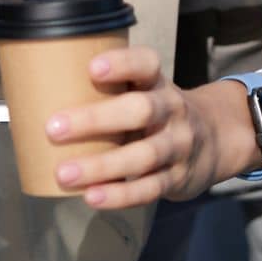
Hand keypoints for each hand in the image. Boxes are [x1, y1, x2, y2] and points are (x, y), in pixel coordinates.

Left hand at [44, 45, 261, 209]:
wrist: (217, 138)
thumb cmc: (160, 111)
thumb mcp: (147, 90)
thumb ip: (113, 91)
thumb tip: (44, 93)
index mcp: (158, 82)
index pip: (146, 64)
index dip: (121, 63)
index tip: (91, 67)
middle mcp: (171, 110)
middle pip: (140, 110)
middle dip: (96, 119)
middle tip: (53, 127)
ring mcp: (177, 145)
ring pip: (143, 155)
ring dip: (101, 166)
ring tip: (64, 173)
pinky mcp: (177, 178)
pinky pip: (148, 188)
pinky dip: (120, 195)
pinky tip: (92, 197)